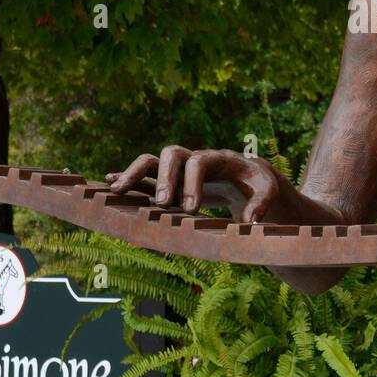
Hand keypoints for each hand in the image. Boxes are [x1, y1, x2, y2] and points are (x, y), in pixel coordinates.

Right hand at [105, 146, 287, 222]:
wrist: (248, 176)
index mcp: (219, 158)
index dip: (192, 183)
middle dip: (163, 177)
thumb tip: (249, 222)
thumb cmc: (258, 183)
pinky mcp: (170, 180)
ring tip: (116, 192)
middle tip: (162, 204)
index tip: (191, 209)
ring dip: (133, 174)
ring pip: (152, 163)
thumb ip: (262, 203)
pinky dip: (127, 177)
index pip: (199, 161)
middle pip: (171, 154)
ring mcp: (180, 169)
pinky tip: (108, 185)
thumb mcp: (268, 190)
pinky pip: (145, 176)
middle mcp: (195, 158)